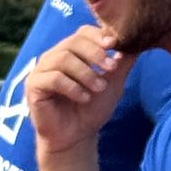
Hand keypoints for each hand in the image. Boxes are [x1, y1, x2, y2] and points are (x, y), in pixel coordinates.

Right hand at [27, 25, 128, 156]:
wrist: (76, 138)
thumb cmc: (92, 110)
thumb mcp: (113, 83)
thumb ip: (122, 63)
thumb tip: (137, 42)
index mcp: (72, 52)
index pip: (83, 32)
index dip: (98, 36)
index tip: (114, 45)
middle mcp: (54, 57)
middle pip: (73, 42)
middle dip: (95, 54)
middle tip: (111, 69)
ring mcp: (42, 70)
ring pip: (63, 58)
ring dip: (85, 73)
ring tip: (98, 88)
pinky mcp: (34, 85)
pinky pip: (53, 78)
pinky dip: (72, 87)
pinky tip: (84, 98)